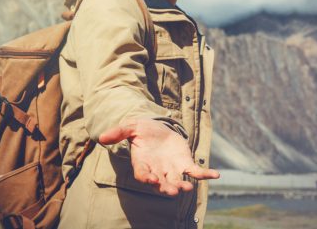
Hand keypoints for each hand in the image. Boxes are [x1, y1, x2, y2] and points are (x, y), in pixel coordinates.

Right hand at [99, 118, 219, 195]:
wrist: (158, 128)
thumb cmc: (142, 129)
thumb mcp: (130, 126)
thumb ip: (118, 132)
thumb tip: (101, 137)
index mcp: (142, 163)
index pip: (142, 174)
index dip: (146, 178)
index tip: (151, 180)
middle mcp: (157, 170)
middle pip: (161, 183)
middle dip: (166, 188)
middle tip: (172, 191)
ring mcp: (172, 169)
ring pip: (177, 181)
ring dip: (182, 185)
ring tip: (187, 187)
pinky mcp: (185, 164)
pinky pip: (196, 172)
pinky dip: (205, 174)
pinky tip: (215, 175)